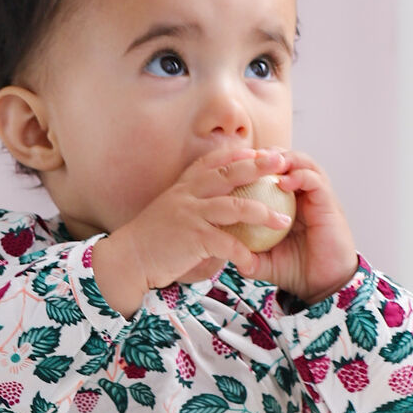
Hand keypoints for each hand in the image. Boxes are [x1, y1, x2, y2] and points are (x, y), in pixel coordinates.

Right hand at [127, 146, 297, 288]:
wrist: (129, 258)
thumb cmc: (154, 239)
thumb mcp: (173, 211)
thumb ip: (198, 205)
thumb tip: (224, 208)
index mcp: (184, 185)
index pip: (215, 161)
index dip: (240, 154)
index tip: (262, 151)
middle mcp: (188, 194)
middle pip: (230, 174)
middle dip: (259, 166)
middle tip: (283, 163)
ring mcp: (190, 214)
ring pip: (234, 206)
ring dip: (262, 213)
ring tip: (283, 220)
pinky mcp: (191, 238)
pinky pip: (225, 243)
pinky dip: (241, 253)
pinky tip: (252, 261)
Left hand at [246, 149, 359, 302]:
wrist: (321, 285)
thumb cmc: (293, 269)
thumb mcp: (262, 261)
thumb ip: (244, 253)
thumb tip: (221, 251)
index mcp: (286, 202)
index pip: (270, 172)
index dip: (254, 164)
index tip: (233, 165)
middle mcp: (303, 194)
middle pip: (286, 159)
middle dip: (267, 154)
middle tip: (249, 156)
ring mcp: (317, 197)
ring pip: (303, 163)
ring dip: (285, 158)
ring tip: (266, 162)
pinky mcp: (329, 203)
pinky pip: (316, 181)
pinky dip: (300, 176)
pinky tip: (282, 182)